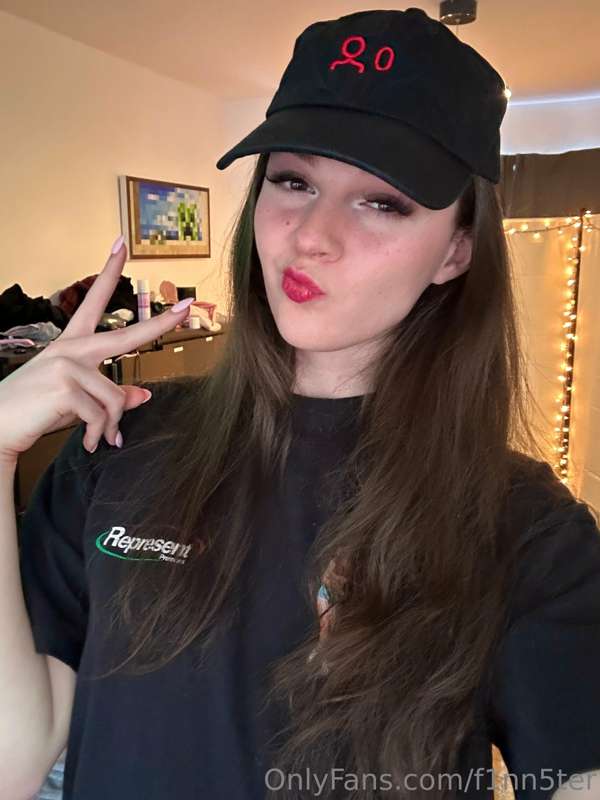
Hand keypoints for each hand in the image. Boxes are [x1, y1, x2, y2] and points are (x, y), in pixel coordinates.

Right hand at [0, 235, 194, 462]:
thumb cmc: (33, 412)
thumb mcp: (76, 401)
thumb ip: (108, 396)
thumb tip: (144, 395)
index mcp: (70, 345)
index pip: (92, 302)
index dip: (108, 272)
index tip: (121, 245)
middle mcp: (70, 348)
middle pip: (126, 335)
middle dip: (161, 322)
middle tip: (188, 306)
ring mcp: (67, 364)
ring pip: (115, 398)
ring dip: (110, 427)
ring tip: (99, 440)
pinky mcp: (65, 385)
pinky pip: (102, 415)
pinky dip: (99, 435)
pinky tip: (89, 443)